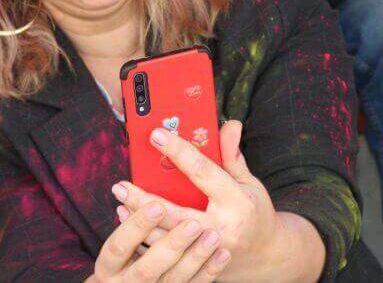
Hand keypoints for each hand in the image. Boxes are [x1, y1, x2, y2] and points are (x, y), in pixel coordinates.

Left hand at [112, 121, 323, 281]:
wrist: (268, 258)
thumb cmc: (254, 213)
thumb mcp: (250, 183)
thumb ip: (232, 156)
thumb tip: (229, 124)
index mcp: (236, 203)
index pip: (202, 172)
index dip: (178, 151)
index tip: (155, 134)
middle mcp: (221, 228)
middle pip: (176, 213)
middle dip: (145, 199)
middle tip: (121, 184)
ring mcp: (208, 250)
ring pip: (167, 237)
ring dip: (140, 221)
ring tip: (121, 201)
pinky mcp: (199, 265)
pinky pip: (167, 254)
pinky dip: (147, 238)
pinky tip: (130, 222)